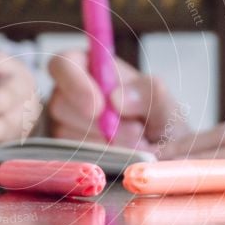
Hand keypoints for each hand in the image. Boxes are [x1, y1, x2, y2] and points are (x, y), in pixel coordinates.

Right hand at [48, 50, 189, 150]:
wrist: (162, 156)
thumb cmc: (158, 123)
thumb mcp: (164, 105)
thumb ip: (148, 94)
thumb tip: (116, 98)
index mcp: (90, 68)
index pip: (64, 63)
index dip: (76, 83)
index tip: (99, 109)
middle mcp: (68, 94)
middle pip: (60, 105)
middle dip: (96, 125)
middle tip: (134, 135)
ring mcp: (61, 124)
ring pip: (65, 135)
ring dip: (102, 145)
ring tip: (132, 145)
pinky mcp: (62, 151)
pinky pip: (70, 157)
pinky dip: (97, 160)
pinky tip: (117, 157)